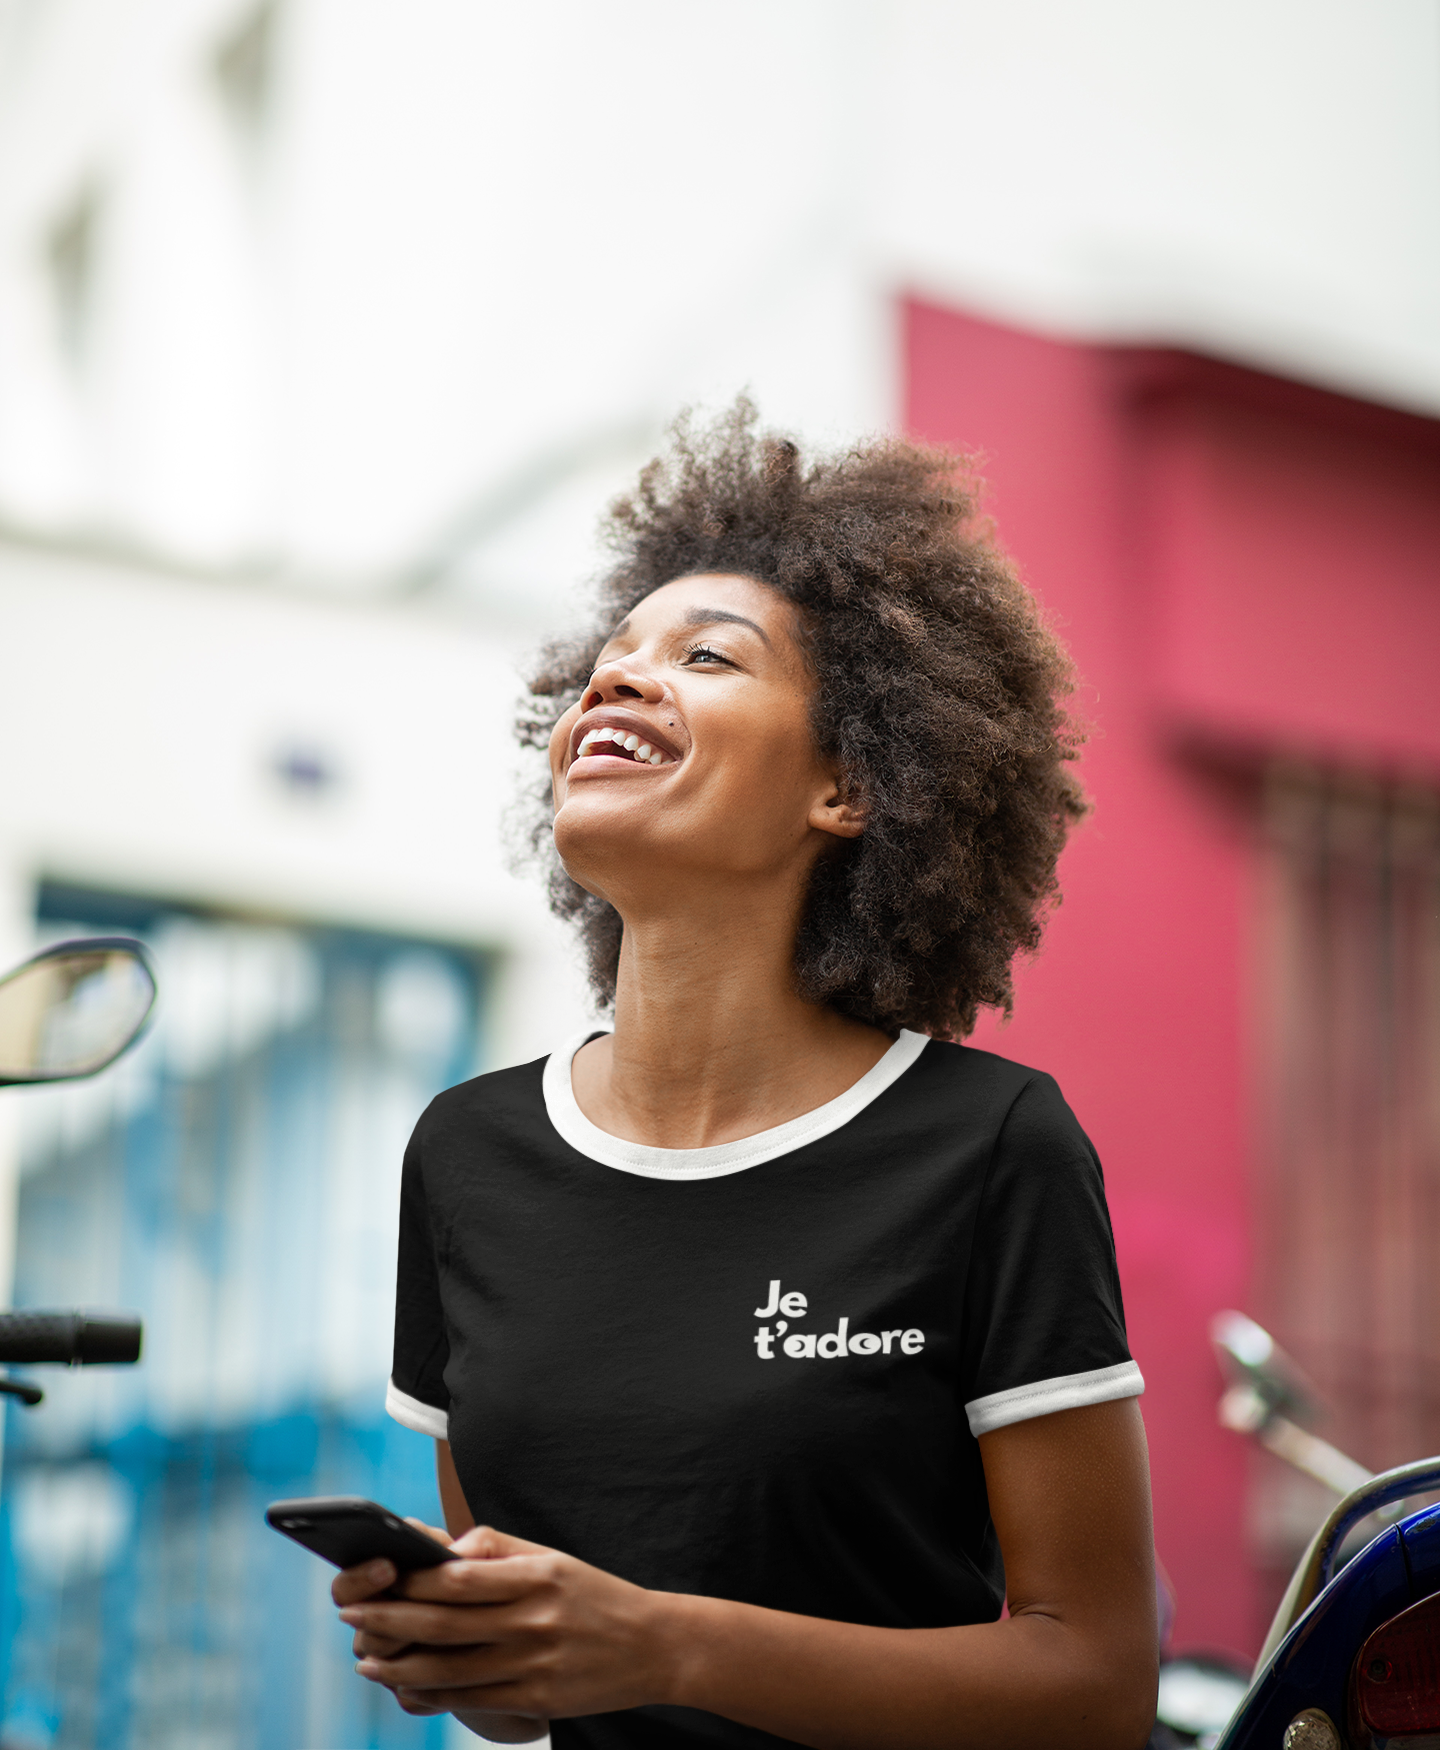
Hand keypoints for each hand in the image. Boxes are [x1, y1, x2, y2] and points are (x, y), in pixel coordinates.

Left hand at [337, 1523, 678, 1725]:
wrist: (655, 1646)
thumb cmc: (594, 1594)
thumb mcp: (553, 1557)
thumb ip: (496, 1549)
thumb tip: (440, 1552)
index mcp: (537, 1574)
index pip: (460, 1576)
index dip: (410, 1580)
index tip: (375, 1576)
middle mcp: (533, 1619)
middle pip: (445, 1622)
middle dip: (390, 1619)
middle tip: (350, 1615)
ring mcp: (533, 1664)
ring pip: (450, 1668)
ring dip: (400, 1665)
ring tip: (367, 1658)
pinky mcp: (535, 1700)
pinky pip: (472, 1699)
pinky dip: (432, 1696)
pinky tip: (408, 1688)